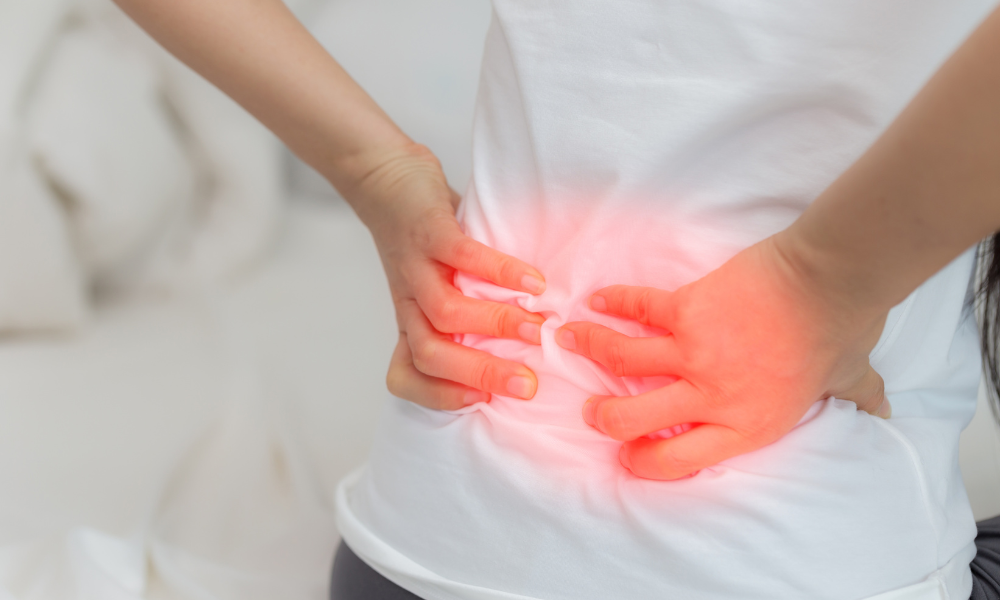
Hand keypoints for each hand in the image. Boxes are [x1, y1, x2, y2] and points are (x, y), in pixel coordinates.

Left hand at [345, 143, 545, 409]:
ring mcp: (416, 267)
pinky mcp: (427, 231)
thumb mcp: (439, 284)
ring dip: (496, 326)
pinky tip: (533, 281)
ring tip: (538, 330)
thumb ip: (471, 312)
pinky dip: (501, 272)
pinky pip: (462, 257)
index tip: (484, 402)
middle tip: (529, 384)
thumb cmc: (422, 239)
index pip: (405, 376)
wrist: (384, 179)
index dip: (437, 396)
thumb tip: (529, 344)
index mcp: (411, 322)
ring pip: (445, 314)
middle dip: (481, 373)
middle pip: (430, 355)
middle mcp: (409, 302)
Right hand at [555, 235, 889, 479]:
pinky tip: (596, 301)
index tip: (628, 455)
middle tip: (593, 412)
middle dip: (603, 419)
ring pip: (620, 360)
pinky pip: (637, 309)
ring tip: (568, 343)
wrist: (829, 280)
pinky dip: (612, 302)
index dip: (642, 463)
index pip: (675, 461)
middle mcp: (709, 395)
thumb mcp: (848, 380)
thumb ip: (855, 398)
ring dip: (588, 350)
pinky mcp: (685, 308)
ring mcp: (692, 352)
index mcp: (744, 424)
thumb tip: (882, 408)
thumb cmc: (839, 331)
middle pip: (631, 419)